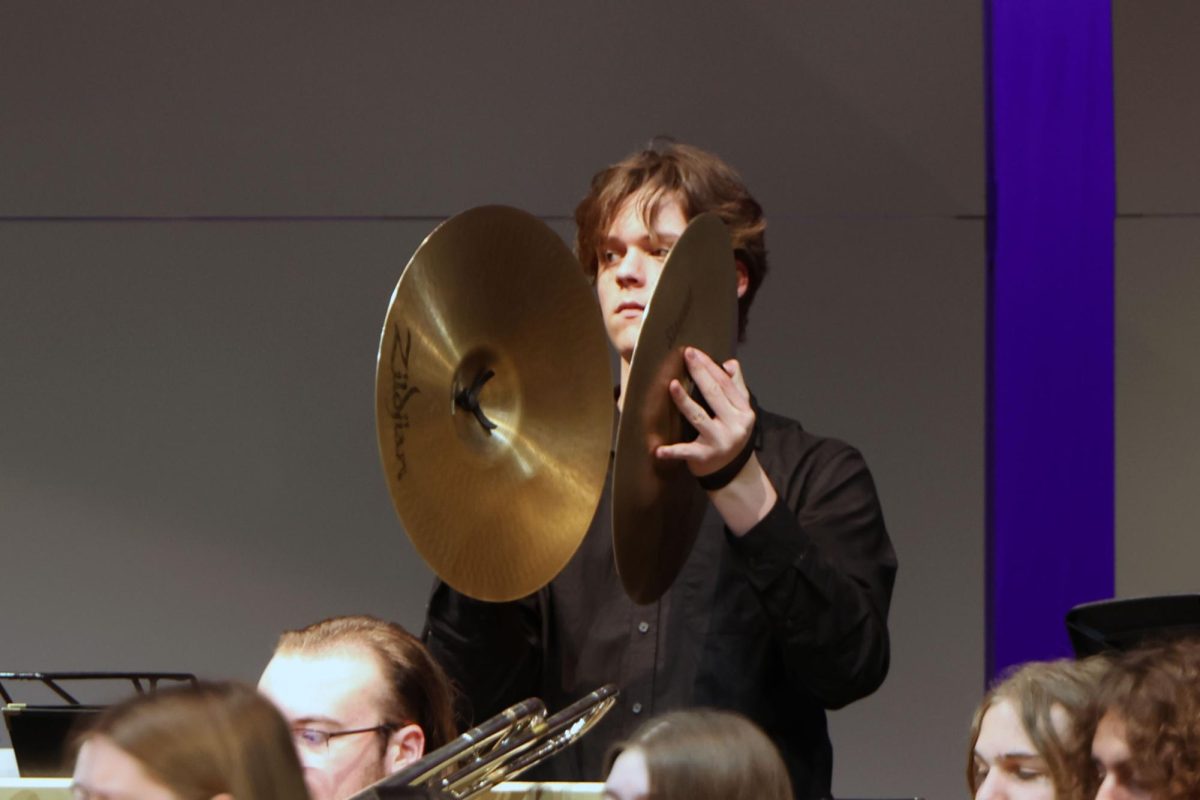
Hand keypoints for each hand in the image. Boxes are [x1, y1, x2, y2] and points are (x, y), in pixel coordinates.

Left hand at [655, 347, 754, 477]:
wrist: (733, 472)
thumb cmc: (731, 434)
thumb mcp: (740, 412)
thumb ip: (736, 387)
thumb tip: (730, 364)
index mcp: (743, 411)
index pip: (726, 384)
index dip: (710, 366)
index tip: (695, 352)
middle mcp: (735, 425)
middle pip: (714, 395)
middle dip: (699, 373)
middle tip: (685, 355)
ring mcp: (720, 442)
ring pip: (698, 417)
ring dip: (684, 402)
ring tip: (671, 386)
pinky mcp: (704, 457)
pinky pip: (686, 452)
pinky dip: (672, 451)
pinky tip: (658, 450)